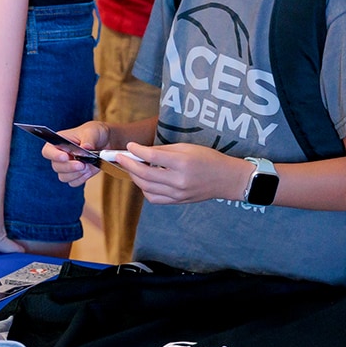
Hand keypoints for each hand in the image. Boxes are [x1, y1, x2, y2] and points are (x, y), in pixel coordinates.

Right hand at [40, 121, 109, 187]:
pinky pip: (74, 182)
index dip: (54, 155)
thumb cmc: (95, 133)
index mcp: (59, 142)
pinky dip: (82, 178)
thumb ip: (88, 139)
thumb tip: (86, 148)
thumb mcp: (92, 131)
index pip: (48, 151)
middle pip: (56, 167)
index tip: (65, 157)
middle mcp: (60, 155)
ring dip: (76, 174)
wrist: (105, 142)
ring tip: (87, 166)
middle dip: (69, 167)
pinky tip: (89, 170)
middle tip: (82, 164)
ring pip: (64, 177)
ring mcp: (67, 166)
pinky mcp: (76, 175)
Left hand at [110, 142, 240, 204]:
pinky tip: (144, 180)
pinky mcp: (178, 201)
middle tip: (119, 157)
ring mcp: (178, 193)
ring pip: (146, 188)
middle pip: (145, 174)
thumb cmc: (208, 158)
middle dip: (129, 165)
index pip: (152, 157)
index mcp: (182, 163)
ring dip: (135, 177)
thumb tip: (143, 152)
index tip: (129, 146)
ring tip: (131, 167)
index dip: (136, 151)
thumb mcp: (187, 147)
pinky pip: (154, 198)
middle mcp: (179, 180)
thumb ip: (164, 150)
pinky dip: (145, 189)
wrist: (226, 179)